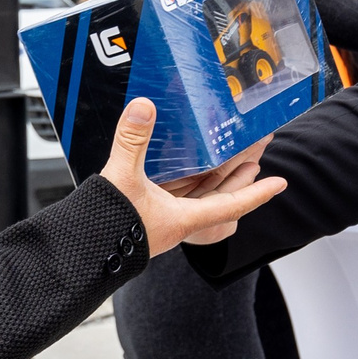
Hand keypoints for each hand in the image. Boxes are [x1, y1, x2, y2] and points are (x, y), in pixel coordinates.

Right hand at [101, 101, 287, 255]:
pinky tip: (186, 160)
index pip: (231, 205)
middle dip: (240, 174)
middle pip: (220, 195)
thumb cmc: (105, 227)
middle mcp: (178, 220)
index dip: (257, 194)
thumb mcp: (122, 178)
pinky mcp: (146, 211)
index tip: (280, 184)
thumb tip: (143, 107)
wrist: (77, 250)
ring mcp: (163, 217)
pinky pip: (177, 192)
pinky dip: (188, 175)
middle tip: (257, 153)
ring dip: (217, 174)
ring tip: (233, 154)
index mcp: (183, 218)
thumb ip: (133, 141)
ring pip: (200, 194)